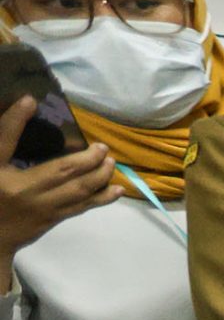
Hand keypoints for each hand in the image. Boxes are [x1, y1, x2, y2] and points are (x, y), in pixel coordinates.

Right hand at [0, 101, 117, 281]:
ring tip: (111, 163)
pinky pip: (81, 206)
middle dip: (86, 158)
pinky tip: (116, 189)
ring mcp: (42, 207)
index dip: (15, 120)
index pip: (4, 141)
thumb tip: (21, 110)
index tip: (29, 100)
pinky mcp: (53, 219)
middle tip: (102, 147)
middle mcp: (23, 190)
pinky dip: (101, 197)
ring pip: (78, 190)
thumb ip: (4, 143)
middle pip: (61, 171)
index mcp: (0, 174)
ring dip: (100, 175)